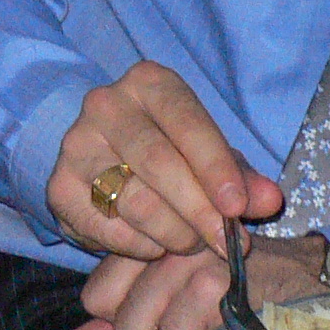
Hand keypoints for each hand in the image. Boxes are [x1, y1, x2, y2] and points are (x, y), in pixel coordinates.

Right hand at [47, 60, 283, 258]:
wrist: (102, 157)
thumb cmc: (170, 150)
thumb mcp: (210, 154)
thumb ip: (243, 177)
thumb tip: (270, 201)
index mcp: (149, 83)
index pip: (187, 122)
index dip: (215, 167)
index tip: (237, 208)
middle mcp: (106, 105)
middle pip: (158, 163)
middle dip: (198, 211)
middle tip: (223, 243)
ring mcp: (76, 145)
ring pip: (135, 201)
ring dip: (174, 234)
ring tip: (193, 243)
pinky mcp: (59, 188)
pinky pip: (109, 229)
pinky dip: (141, 247)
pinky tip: (156, 245)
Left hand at [66, 230, 329, 329]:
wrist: (300, 276)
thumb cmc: (227, 281)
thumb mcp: (167, 283)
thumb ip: (117, 311)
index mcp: (150, 234)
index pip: (98, 295)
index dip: (119, 317)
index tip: (149, 313)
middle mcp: (165, 243)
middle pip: (122, 321)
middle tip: (176, 327)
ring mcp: (191, 263)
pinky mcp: (219, 287)